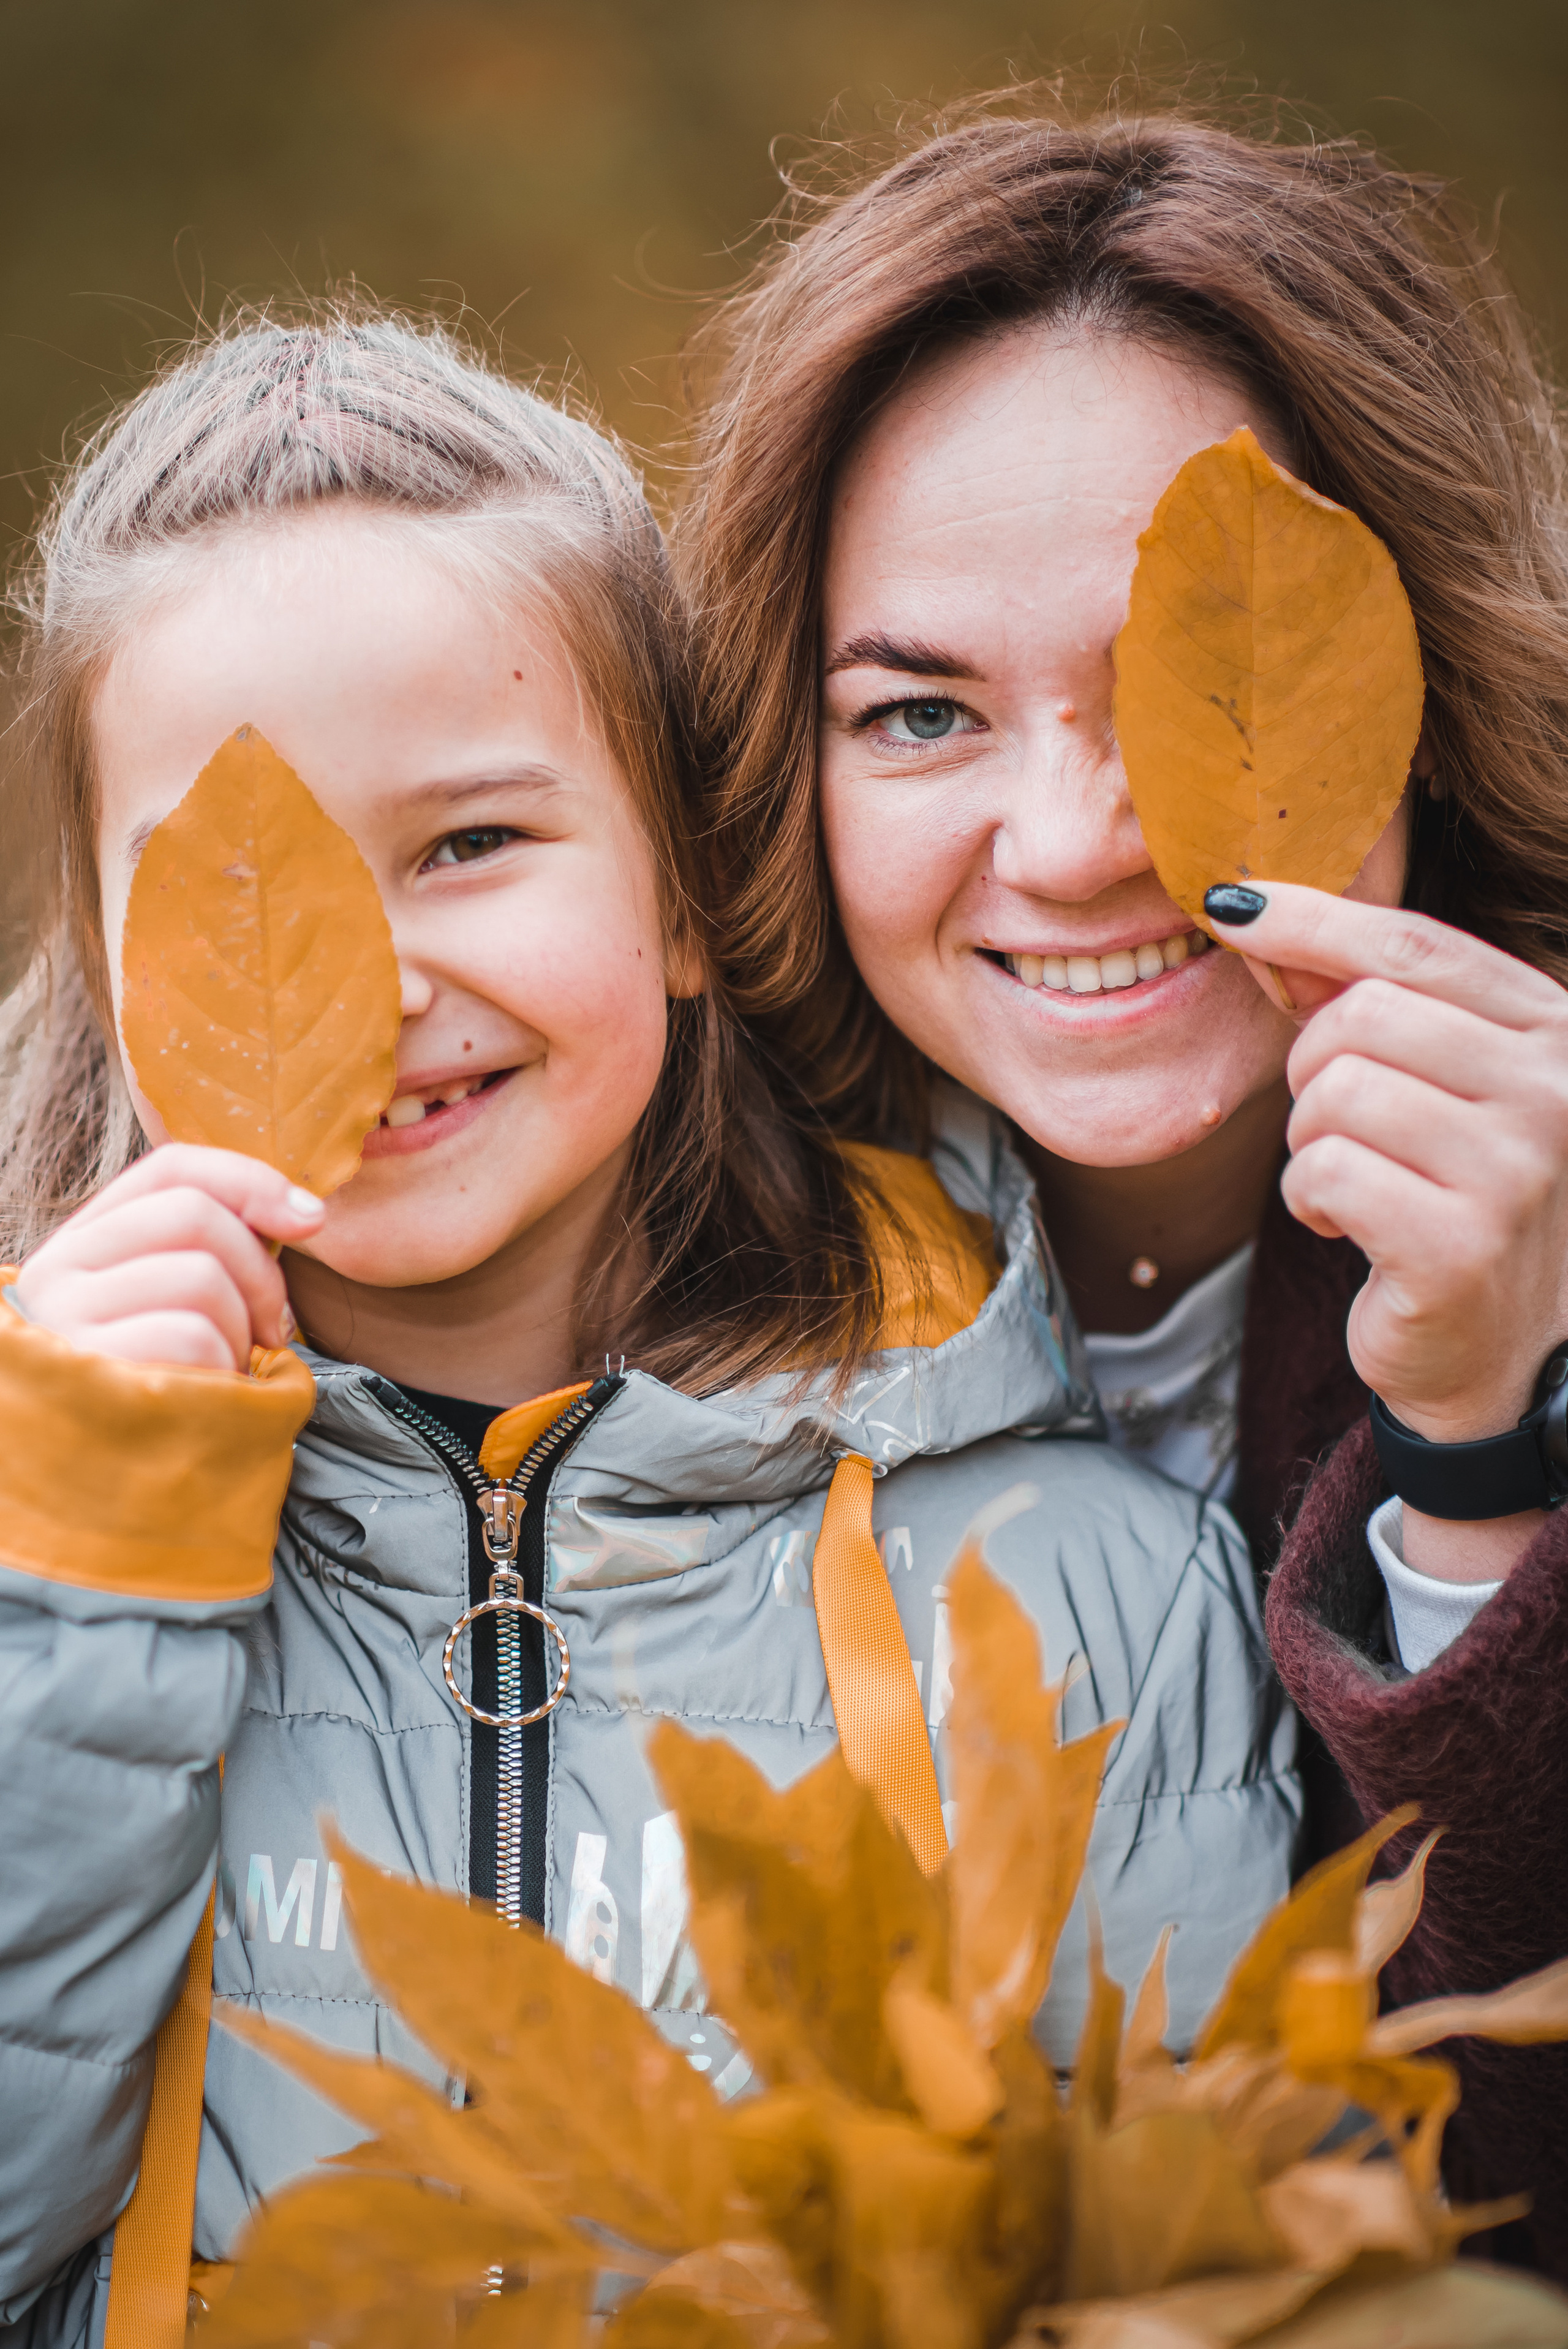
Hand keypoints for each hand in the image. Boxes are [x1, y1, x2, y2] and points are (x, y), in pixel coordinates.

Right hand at [11, 1145, 324, 1372]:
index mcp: (84, 1240)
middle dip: (260, 1274)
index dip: (251, 1181)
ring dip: (240, 1332)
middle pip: (195, 1216)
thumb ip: (220, 1248)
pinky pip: (193, 1339)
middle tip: (269, 1331)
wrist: (100, 1484)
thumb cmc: (161, 1384)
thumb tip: (309, 1212)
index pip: (172, 1169)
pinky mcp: (89, 1373)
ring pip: (201, 1278)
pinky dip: (222, 1370)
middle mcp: (59, 1269)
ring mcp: (66, 1320)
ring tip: (224, 1369)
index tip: (312, 1219)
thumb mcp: (177, 1304)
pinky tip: (205, 1396)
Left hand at [1207, 881, 1567, 1453]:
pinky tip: (1348, 1226)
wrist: (1502, 1355)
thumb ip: (1371, 1000)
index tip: (1230, 904)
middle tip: (1333, 1125)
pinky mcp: (1459, 1245)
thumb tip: (1256, 912)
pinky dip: (1308, 1200)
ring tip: (1352, 1181)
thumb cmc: (1454, 1202)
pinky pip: (1323, 1173)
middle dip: (1311, 1069)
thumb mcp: (1435, 1085)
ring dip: (1309, 1140)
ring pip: (1335, 1092)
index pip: (1416, 944)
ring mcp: (1515, 1169)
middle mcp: (1553, 1091)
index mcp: (1554, 1031)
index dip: (1312, 917)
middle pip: (1363, 1015)